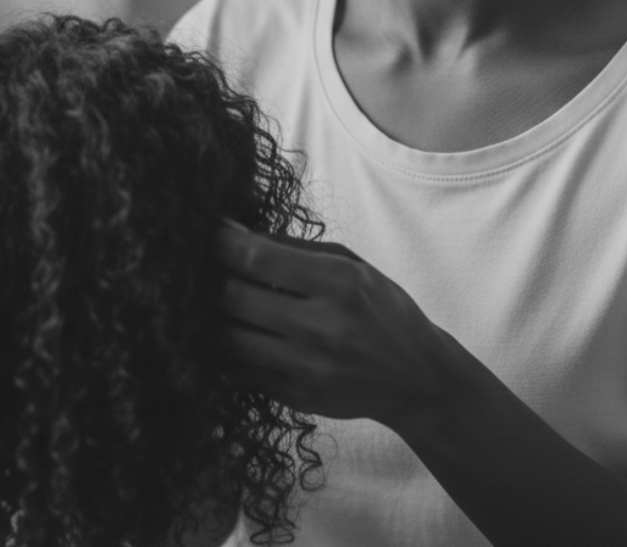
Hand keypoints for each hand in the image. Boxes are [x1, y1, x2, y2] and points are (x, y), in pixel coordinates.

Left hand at [216, 219, 450, 431]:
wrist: (416, 379)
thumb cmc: (383, 309)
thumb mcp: (353, 265)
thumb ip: (297, 249)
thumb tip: (240, 234)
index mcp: (338, 283)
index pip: (258, 258)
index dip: (223, 241)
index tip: (211, 229)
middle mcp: (321, 327)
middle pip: (235, 298)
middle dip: (214, 278)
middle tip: (209, 266)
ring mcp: (307, 367)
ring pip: (230, 337)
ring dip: (217, 316)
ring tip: (219, 300)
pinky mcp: (296, 397)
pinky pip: (240, 370)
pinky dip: (230, 349)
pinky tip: (237, 332)